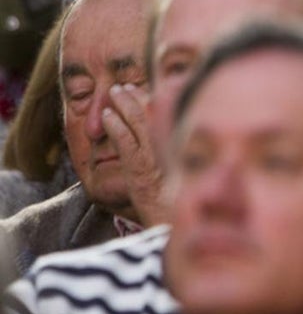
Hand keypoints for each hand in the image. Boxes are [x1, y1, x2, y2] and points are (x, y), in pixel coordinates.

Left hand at [102, 83, 169, 226]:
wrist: (176, 226)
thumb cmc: (179, 206)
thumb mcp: (183, 178)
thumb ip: (175, 160)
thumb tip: (172, 147)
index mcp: (181, 149)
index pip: (168, 117)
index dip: (156, 101)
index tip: (148, 91)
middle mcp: (169, 150)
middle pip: (153, 114)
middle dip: (137, 97)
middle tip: (124, 87)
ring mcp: (153, 158)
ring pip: (138, 122)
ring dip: (124, 104)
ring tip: (113, 93)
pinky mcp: (139, 169)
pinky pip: (125, 141)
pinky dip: (115, 126)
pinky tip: (107, 116)